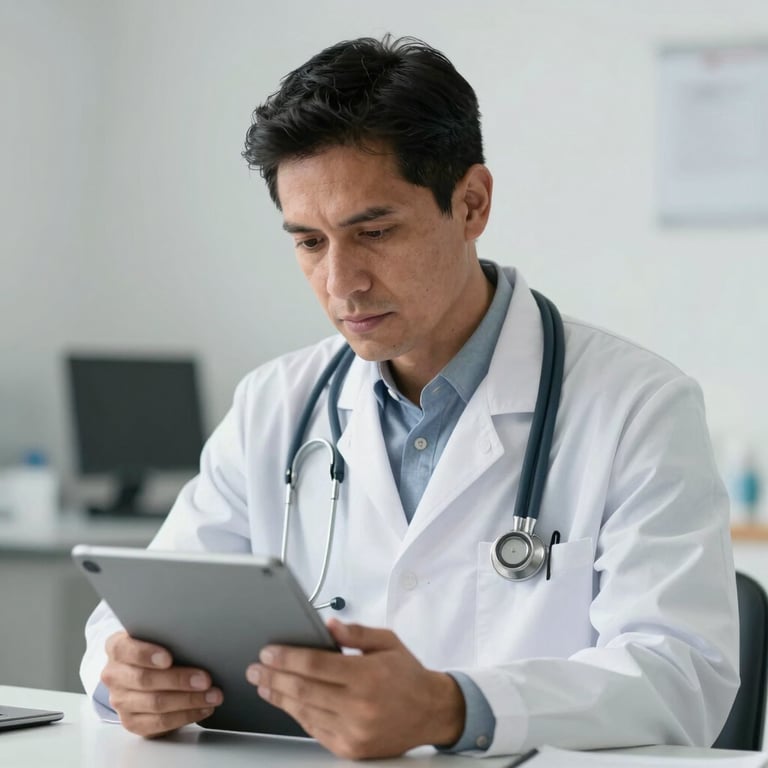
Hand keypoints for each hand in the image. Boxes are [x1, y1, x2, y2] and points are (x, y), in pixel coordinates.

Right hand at [101, 631, 222, 736]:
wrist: (143, 670)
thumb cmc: (156, 646)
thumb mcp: (157, 635)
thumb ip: (168, 635)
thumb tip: (197, 638)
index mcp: (117, 647)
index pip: (125, 650)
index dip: (146, 654)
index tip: (169, 658)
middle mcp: (114, 674)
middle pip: (145, 680)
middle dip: (179, 680)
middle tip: (205, 680)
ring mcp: (120, 701)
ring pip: (155, 703)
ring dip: (189, 701)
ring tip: (212, 696)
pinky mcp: (131, 722)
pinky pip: (159, 723)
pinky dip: (185, 716)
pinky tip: (202, 709)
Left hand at [245, 619, 464, 758]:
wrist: (432, 712)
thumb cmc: (408, 675)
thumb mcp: (387, 642)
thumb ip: (356, 633)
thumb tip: (327, 625)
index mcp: (367, 675)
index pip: (316, 664)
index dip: (287, 657)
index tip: (269, 652)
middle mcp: (359, 706)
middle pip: (303, 689)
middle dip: (274, 676)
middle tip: (256, 668)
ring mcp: (354, 731)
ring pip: (304, 712)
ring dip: (279, 696)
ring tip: (264, 684)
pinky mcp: (351, 748)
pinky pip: (315, 730)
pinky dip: (297, 714)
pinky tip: (287, 702)